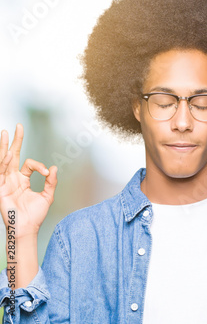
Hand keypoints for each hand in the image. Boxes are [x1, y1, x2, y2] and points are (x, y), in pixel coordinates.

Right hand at [0, 124, 57, 238]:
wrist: (27, 228)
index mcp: (23, 179)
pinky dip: (1, 162)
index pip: (29, 164)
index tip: (47, 173)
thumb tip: (54, 167)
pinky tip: (4, 153)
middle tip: (17, 126)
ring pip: (3, 160)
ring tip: (4, 132)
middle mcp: (12, 178)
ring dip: (3, 147)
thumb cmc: (35, 215)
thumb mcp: (47, 196)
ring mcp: (4, 182)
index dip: (39, 166)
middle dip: (15, 141)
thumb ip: (51, 182)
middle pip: (12, 155)